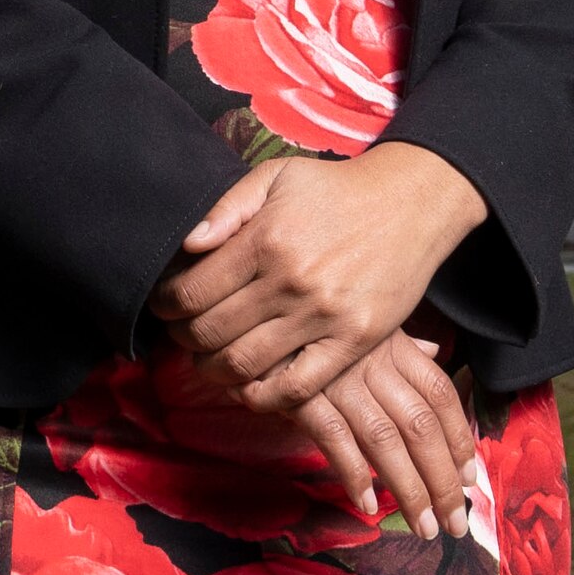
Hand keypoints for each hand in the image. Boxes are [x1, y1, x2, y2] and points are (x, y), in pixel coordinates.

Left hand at [149, 144, 489, 414]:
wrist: (410, 203)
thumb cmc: (336, 190)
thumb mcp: (277, 176)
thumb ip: (227, 207)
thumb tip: (186, 244)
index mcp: (265, 239)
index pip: (190, 292)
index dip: (165, 306)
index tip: (163, 308)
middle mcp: (290, 281)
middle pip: (211, 332)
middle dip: (184, 340)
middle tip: (183, 336)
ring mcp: (323, 315)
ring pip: (244, 365)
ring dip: (214, 371)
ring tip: (211, 360)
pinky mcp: (353, 341)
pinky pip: (297, 388)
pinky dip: (264, 398)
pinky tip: (250, 387)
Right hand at [281, 331, 478, 533]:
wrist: (248, 317)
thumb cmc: (308, 325)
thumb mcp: (360, 324)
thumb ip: (399, 343)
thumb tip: (434, 353)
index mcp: (391, 343)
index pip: (440, 393)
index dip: (458, 438)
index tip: (469, 476)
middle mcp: (371, 361)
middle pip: (421, 425)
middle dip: (444, 479)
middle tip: (456, 521)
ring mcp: (337, 379)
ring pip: (386, 440)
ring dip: (410, 490)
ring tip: (425, 527)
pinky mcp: (301, 395)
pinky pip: (336, 439)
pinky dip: (355, 475)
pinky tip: (369, 505)